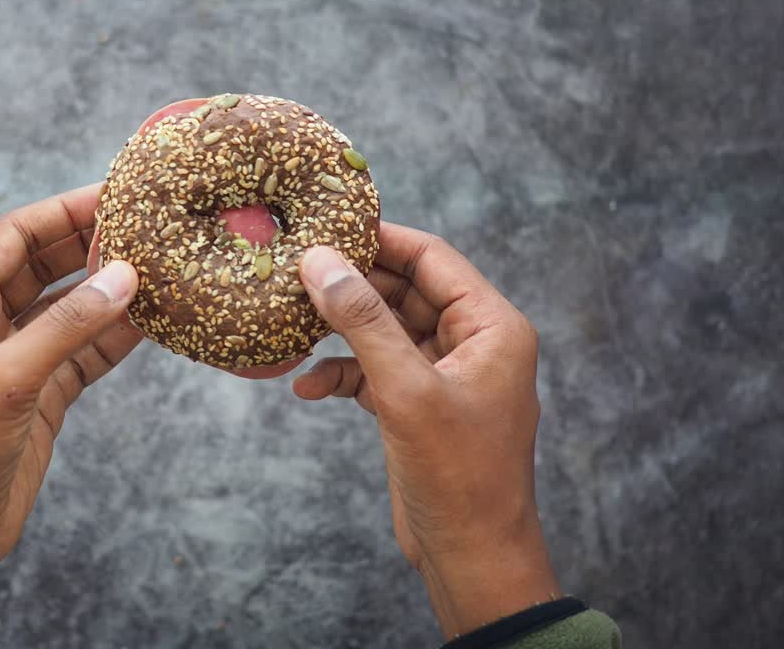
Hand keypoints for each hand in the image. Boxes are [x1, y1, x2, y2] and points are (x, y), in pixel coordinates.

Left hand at [0, 184, 141, 645]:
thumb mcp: (9, 379)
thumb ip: (69, 325)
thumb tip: (126, 276)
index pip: (14, 238)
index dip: (62, 213)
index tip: (114, 194)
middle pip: (43, 267)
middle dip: (90, 246)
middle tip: (146, 225)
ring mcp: (14, 361)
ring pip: (68, 311)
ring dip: (108, 292)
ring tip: (159, 269)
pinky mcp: (39, 396)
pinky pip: (82, 353)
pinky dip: (114, 338)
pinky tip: (151, 322)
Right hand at [292, 223, 559, 636]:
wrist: (472, 557)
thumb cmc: (458, 477)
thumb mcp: (406, 391)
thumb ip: (362, 322)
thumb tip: (320, 262)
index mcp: (492, 327)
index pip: (432, 258)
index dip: (379, 239)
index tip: (325, 226)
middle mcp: (472, 343)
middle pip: (403, 289)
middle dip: (351, 286)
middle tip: (295, 273)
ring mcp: (443, 375)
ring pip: (384, 330)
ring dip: (340, 332)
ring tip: (292, 325)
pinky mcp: (418, 406)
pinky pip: (374, 371)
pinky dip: (342, 375)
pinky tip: (306, 387)